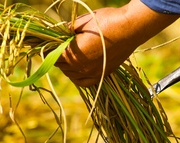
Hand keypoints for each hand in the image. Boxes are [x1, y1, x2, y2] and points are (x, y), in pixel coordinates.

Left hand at [57, 0, 178, 86]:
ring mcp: (92, 73)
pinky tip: (78, 70)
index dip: (49, 48)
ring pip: (71, 75)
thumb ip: (67, 31)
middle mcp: (81, 68)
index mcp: (72, 54)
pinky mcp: (102, 75)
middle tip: (60, 46)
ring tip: (69, 56)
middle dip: (58, 56)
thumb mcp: (81, 22)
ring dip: (67, 67)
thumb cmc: (105, 21)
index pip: (52, 56)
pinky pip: (84, 82)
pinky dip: (78, 77)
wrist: (130, 29)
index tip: (49, 42)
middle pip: (61, 66)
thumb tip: (59, 34)